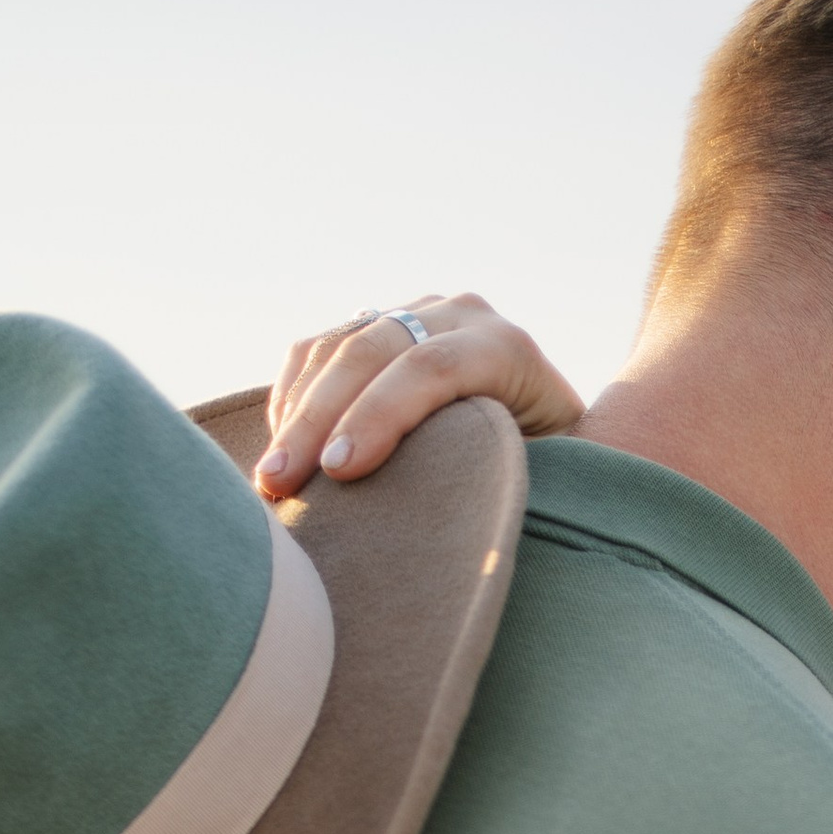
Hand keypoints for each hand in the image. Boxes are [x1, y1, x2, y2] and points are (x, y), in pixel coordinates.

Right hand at [256, 292, 583, 495]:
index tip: (340, 472)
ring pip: (339, 344)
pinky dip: (294, 395)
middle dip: (319, 418)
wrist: (552, 427)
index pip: (433, 368)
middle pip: (374, 349)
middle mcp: (460, 316)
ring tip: (269, 479)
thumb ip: (530, 482)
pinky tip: (280, 447)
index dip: (381, 414)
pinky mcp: (379, 325)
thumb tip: (477, 519)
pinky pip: (320, 347)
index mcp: (508, 349)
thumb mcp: (563, 479)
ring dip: (295, 410)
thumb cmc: (559, 478)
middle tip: (281, 483)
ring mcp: (415, 314)